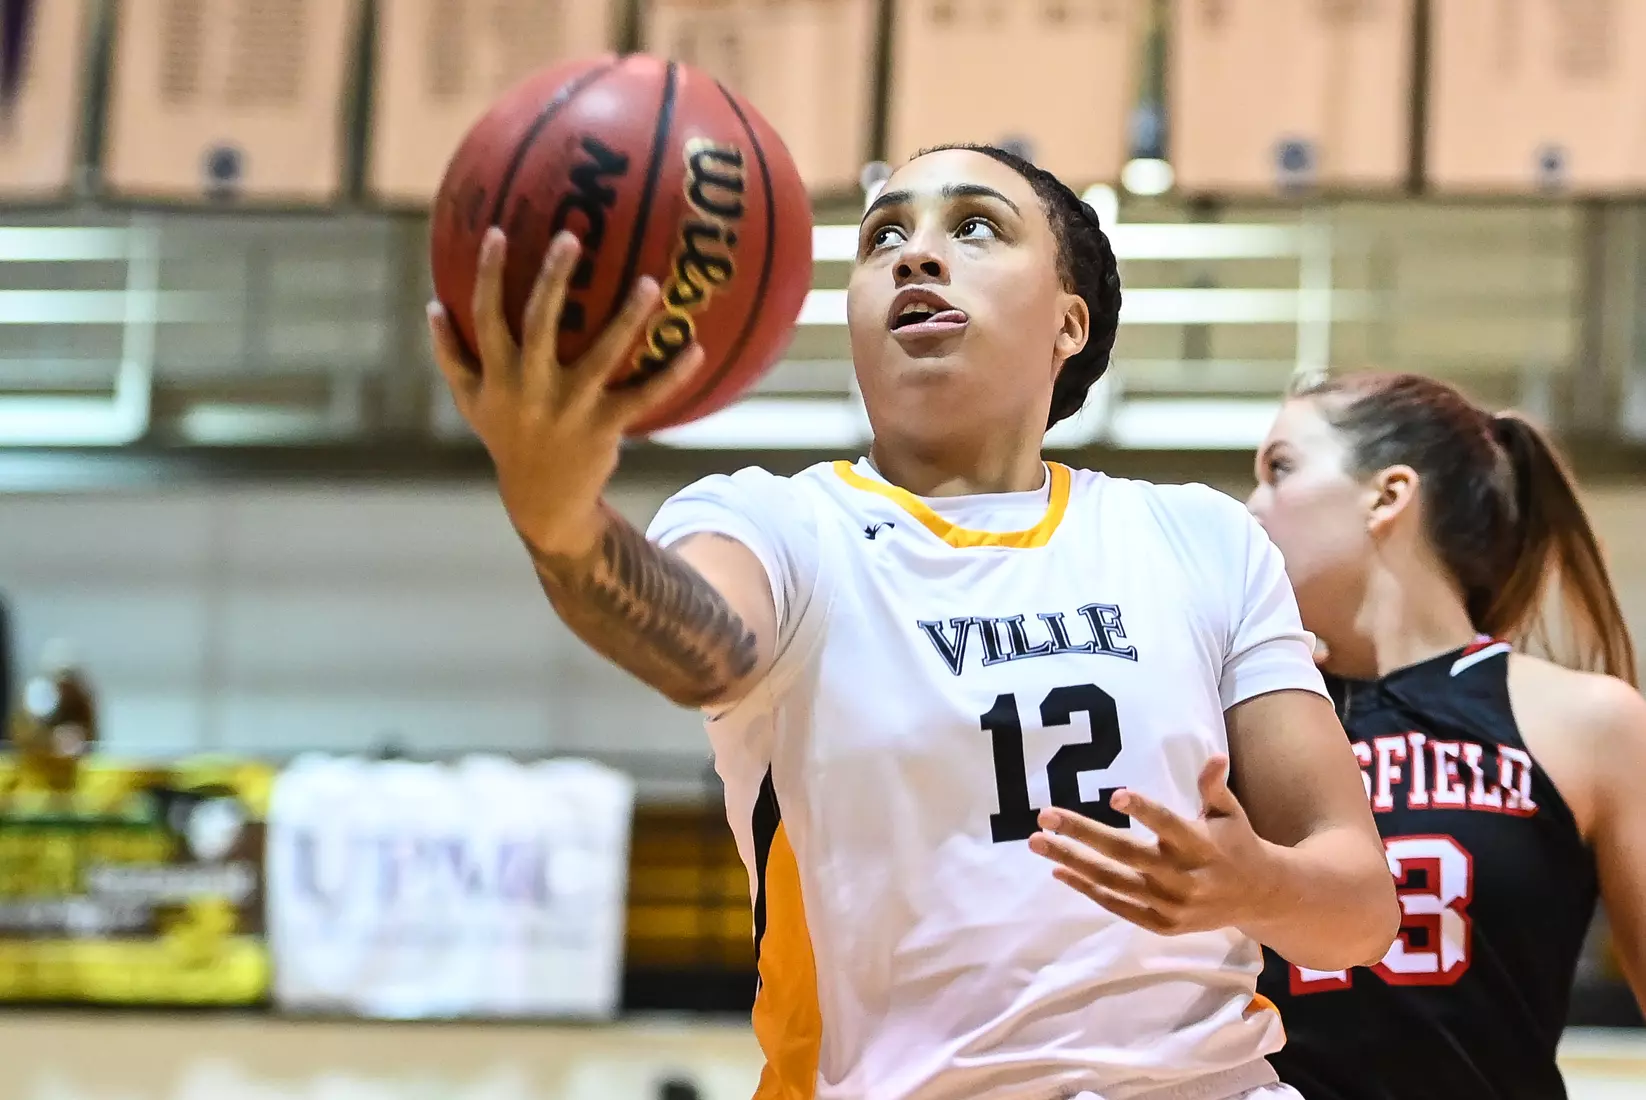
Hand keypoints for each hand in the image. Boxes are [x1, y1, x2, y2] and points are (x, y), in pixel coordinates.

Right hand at [428, 227, 702, 556]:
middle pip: (540, 324)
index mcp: (497, 376)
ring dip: (627, 318)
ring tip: (649, 282)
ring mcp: (571, 406)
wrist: (543, 499)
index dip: (489, 275)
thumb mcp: (471, 402)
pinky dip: (670, 374)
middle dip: (553, 279)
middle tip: (572, 237)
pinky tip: (695, 348)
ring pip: (602, 354)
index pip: (487, 317)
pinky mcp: (605, 425)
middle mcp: (531, 387)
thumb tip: (432, 306)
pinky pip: (642, 395)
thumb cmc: (507, 438)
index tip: (499, 232)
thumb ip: (450, 355)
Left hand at [1028, 755, 1278, 935]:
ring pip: (1112, 881)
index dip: (1143, 811)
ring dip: (1071, 862)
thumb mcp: (1229, 812)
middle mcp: (1181, 875)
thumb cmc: (1235, 843)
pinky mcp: (1161, 923)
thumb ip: (1214, 786)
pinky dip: (1087, 889)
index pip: (1167, 824)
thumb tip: (1213, 755)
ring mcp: (1169, 903)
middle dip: (1081, 833)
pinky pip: (1117, 905)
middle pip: (1124, 853)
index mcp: (1199, 844)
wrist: (1258, 897)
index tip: (1115, 796)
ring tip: (1038, 843)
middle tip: (1045, 816)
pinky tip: (1059, 871)